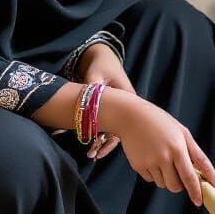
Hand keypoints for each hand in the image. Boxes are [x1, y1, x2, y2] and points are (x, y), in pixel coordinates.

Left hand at [79, 43, 133, 160]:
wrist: (104, 58)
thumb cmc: (101, 65)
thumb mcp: (96, 74)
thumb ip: (92, 87)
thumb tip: (87, 100)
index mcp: (127, 98)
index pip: (121, 125)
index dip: (108, 139)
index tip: (96, 148)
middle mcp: (126, 107)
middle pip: (119, 132)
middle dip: (104, 145)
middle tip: (91, 155)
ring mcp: (121, 110)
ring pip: (114, 131)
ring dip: (102, 143)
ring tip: (91, 155)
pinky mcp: (115, 110)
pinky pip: (110, 126)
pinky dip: (100, 135)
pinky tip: (91, 144)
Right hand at [99, 89, 214, 207]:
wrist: (131, 116)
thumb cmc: (160, 122)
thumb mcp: (182, 132)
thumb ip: (195, 153)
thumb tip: (204, 173)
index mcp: (177, 148)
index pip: (190, 176)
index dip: (196, 191)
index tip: (200, 202)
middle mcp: (163, 157)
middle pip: (176, 187)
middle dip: (180, 185)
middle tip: (179, 174)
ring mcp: (149, 163)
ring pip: (163, 184)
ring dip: (167, 178)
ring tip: (162, 158)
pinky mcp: (138, 166)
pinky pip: (151, 180)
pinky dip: (154, 174)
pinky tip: (150, 157)